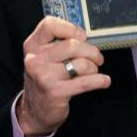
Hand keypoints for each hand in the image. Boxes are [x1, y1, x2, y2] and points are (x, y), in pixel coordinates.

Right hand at [17, 16, 110, 136]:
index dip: (71, 28)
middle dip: (91, 51)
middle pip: (72, 45)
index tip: (82, 36)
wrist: (34, 111)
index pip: (50, 25)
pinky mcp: (56, 92)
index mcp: (32, 45)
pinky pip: (86, 82)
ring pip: (81, 63)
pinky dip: (99, 80)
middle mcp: (35, 59)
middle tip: (97, 58)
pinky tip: (104, 81)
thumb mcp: (44, 57)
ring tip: (93, 71)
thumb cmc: (45, 78)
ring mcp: (45, 76)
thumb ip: (58, 43)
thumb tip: (86, 36)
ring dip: (93, 67)